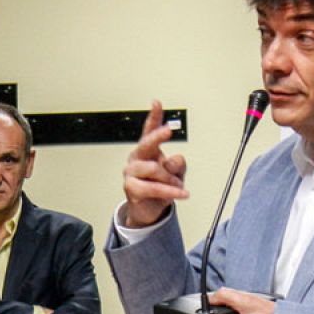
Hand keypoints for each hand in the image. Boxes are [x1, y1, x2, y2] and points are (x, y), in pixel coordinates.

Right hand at [121, 101, 188, 228]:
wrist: (150, 210)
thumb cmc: (162, 186)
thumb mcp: (176, 173)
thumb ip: (177, 165)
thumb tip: (173, 160)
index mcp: (148, 150)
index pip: (149, 130)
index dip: (153, 117)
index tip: (156, 103)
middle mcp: (137, 158)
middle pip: (146, 143)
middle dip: (157, 136)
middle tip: (168, 130)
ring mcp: (132, 172)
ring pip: (154, 168)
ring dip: (170, 178)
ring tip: (178, 184)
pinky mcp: (132, 188)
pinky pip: (154, 187)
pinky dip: (170, 191)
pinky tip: (181, 193)